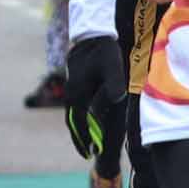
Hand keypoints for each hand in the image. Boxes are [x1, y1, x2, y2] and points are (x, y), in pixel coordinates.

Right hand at [64, 34, 128, 161]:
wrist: (92, 33)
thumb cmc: (104, 50)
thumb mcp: (112, 66)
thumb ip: (113, 84)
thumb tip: (116, 100)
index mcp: (77, 93)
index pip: (79, 123)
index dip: (84, 139)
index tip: (89, 153)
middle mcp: (71, 93)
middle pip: (72, 122)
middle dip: (79, 139)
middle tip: (86, 154)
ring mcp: (71, 89)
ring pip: (72, 115)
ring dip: (78, 130)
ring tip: (85, 142)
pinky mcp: (75, 84)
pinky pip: (75, 107)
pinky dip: (79, 118)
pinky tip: (87, 121)